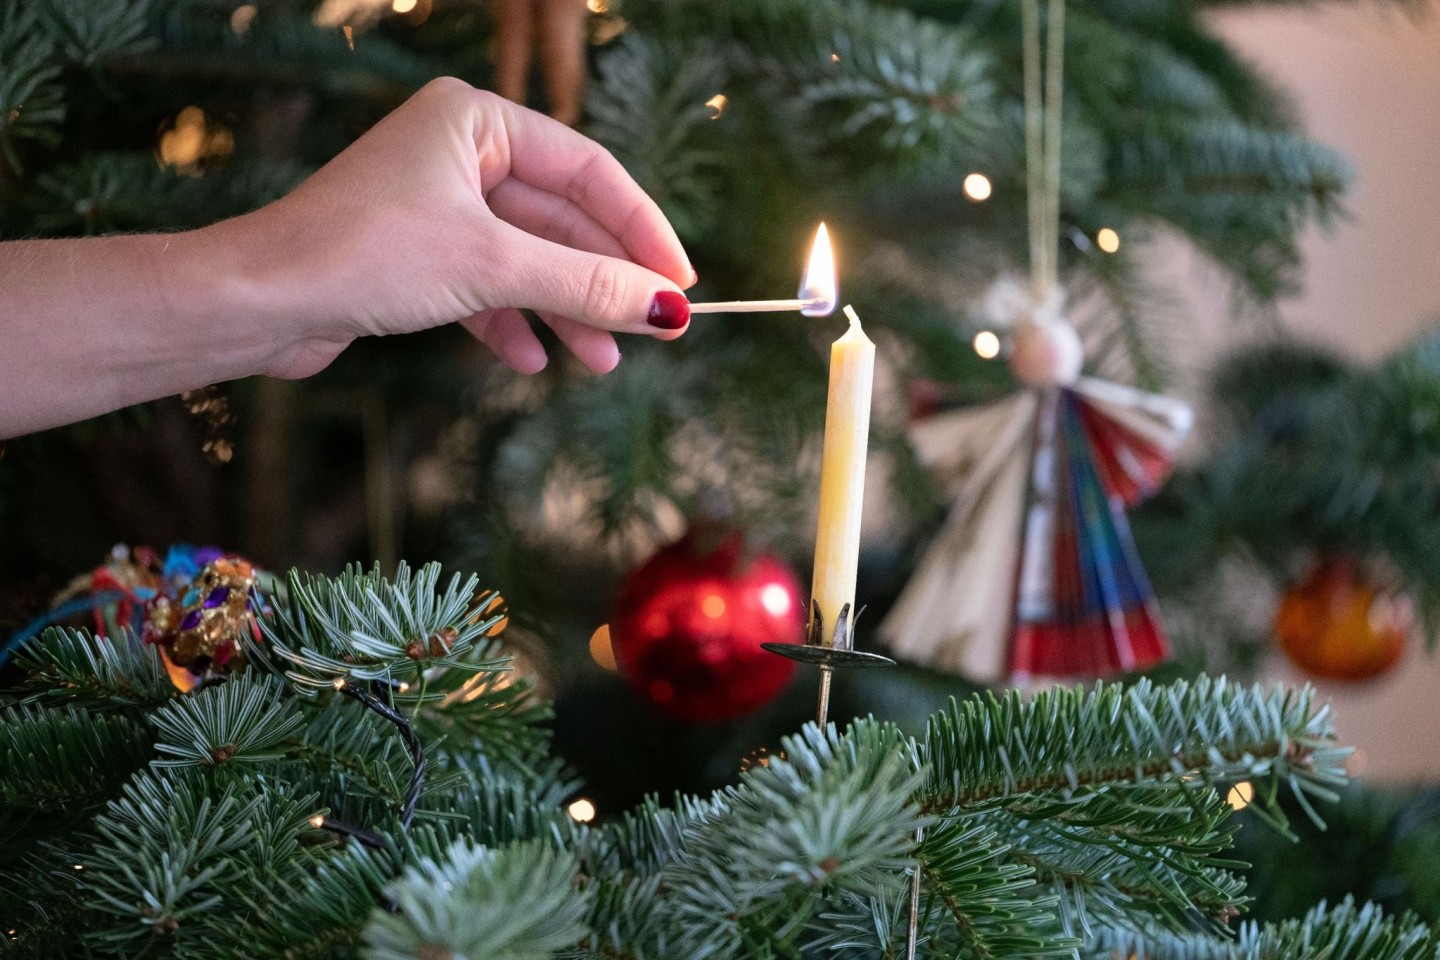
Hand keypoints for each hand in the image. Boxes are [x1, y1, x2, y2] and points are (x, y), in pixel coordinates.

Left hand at [215, 76, 694, 377]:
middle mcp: (457, 154)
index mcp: (476, 122)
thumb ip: (588, 284)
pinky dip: (513, 322)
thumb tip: (671, 309)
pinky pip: (487, 286)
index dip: (642, 228)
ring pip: (527, 259)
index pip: (588, 171)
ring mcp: (436, 206)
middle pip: (561, 219)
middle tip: (655, 329)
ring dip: (566, 311)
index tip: (682, 282)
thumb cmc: (365, 255)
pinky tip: (533, 362)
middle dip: (603, 281)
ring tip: (601, 364)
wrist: (258, 303)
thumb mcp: (494, 267)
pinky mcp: (416, 256)